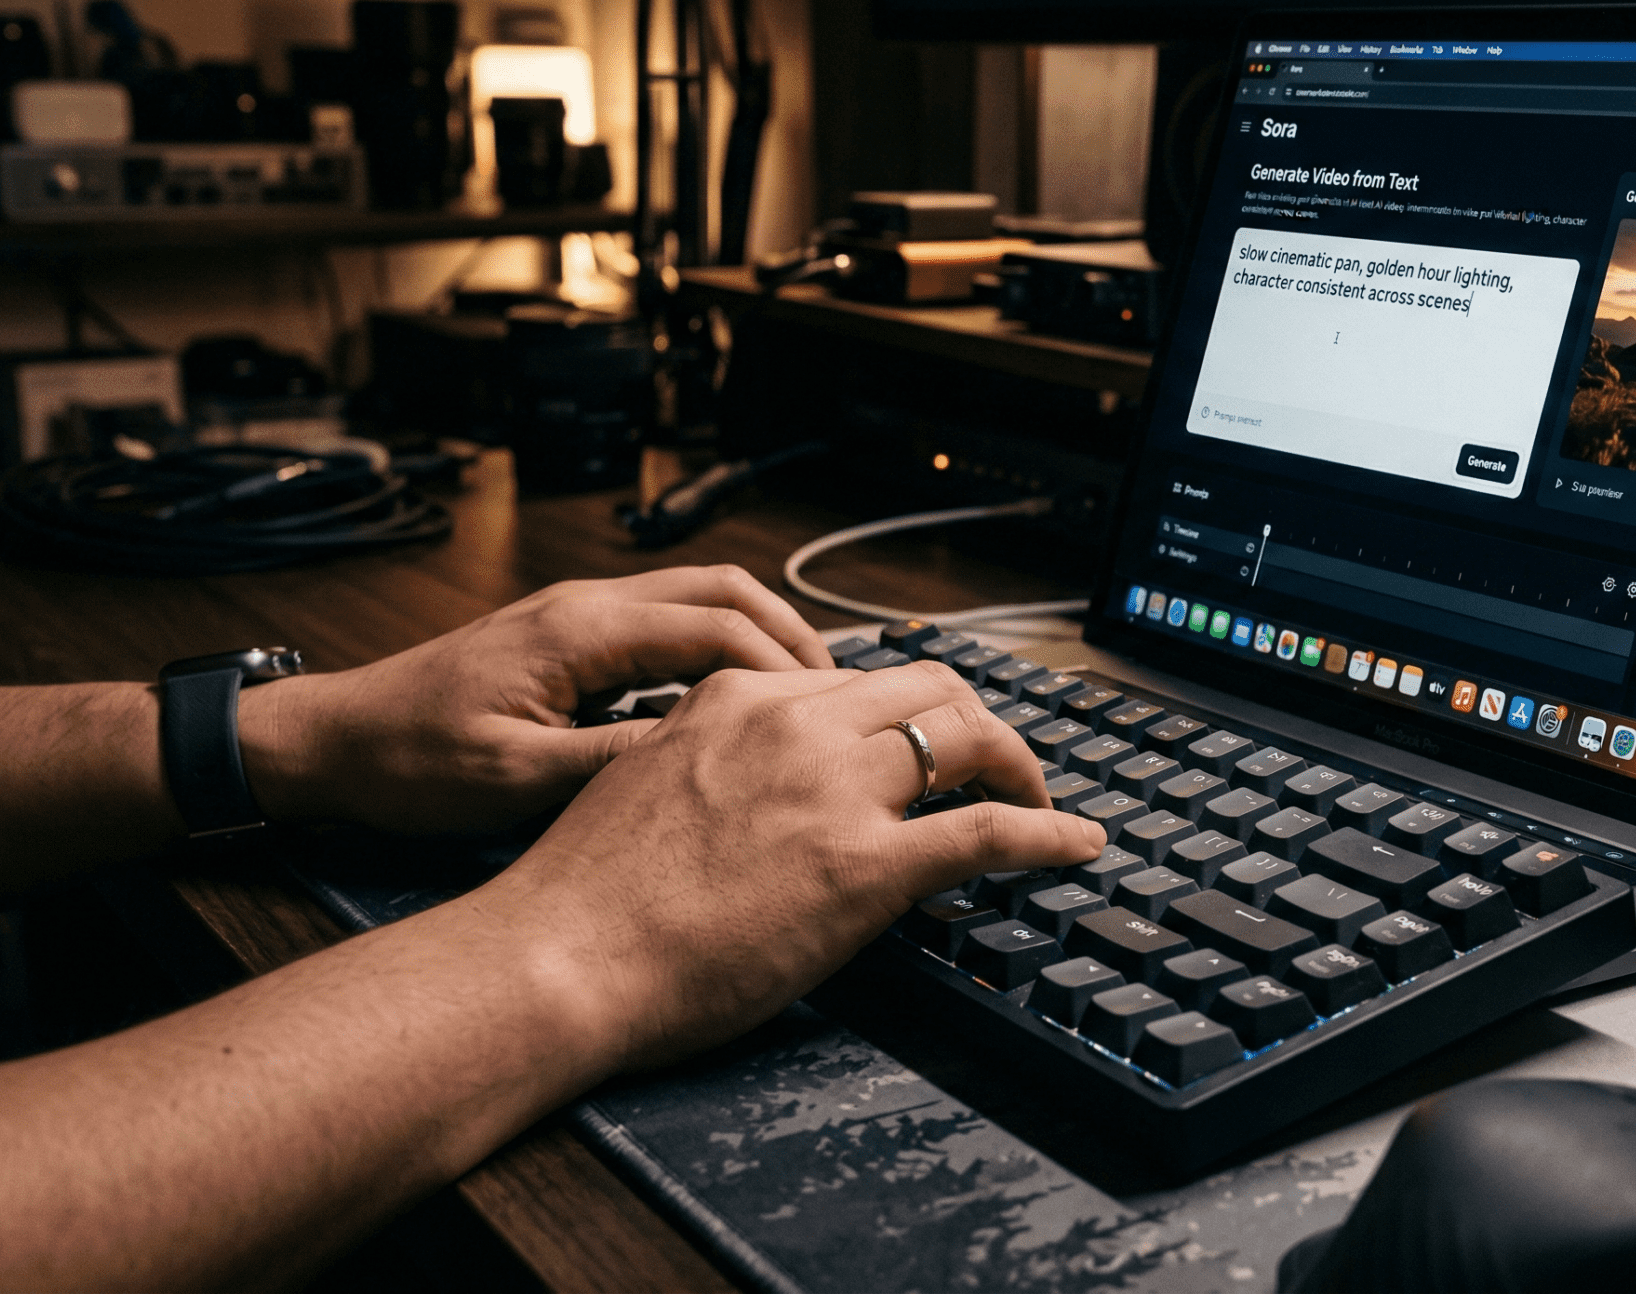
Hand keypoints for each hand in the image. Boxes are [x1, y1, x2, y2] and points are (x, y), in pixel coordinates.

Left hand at [241, 566, 831, 833]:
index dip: (783, 669)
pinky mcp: (569, 636)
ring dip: (759, 637)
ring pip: (699, 599)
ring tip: (806, 696)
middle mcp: (585, 605)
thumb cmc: (409, 761)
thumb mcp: (515, 779)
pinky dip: (718, 648)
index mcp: (580, 630)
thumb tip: (704, 760)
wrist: (336, 741)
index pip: (715, 626)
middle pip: (723, 591)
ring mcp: (577, 614)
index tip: (828, 713)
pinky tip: (737, 700)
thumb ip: (613, 762)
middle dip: (791, 636)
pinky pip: (666, 622)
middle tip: (841, 694)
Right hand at [474, 661, 1102, 1068]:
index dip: (906, 711)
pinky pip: (990, 831)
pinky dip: (1050, 832)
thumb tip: (759, 786)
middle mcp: (794, 725)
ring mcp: (834, 791)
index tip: (925, 741)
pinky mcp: (865, 866)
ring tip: (1038, 800)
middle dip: (975, 724)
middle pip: (927, 690)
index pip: (854, 680)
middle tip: (996, 767)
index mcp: (737, 698)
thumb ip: (714, 762)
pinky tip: (1078, 845)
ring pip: (968, 737)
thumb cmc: (584, 898)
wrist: (557, 956)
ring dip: (1017, 766)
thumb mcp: (645, 783)